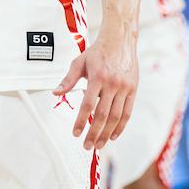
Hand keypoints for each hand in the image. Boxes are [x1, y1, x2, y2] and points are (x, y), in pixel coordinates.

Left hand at [54, 31, 137, 150]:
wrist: (120, 41)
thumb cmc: (97, 53)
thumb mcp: (79, 62)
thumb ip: (68, 80)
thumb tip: (55, 94)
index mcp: (97, 77)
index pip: (88, 104)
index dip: (81, 121)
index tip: (75, 134)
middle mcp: (112, 84)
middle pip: (103, 114)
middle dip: (94, 133)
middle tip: (87, 146)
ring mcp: (124, 87)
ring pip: (116, 116)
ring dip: (107, 133)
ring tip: (99, 145)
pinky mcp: (133, 90)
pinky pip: (127, 112)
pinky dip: (121, 126)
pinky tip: (113, 136)